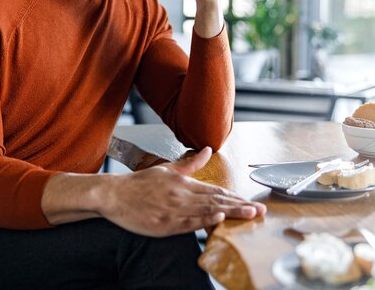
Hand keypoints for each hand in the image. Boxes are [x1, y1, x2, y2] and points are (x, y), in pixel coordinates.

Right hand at [98, 147, 266, 236]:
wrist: (115, 195)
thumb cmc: (140, 184)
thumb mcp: (166, 169)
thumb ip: (190, 163)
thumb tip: (208, 150)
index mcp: (183, 183)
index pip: (216, 191)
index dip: (236, 197)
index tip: (252, 202)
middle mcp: (182, 195)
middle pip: (216, 201)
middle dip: (240, 207)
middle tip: (260, 211)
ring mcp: (174, 210)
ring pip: (207, 212)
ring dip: (230, 214)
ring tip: (249, 215)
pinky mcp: (164, 224)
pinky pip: (188, 223)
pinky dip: (204, 221)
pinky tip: (217, 219)